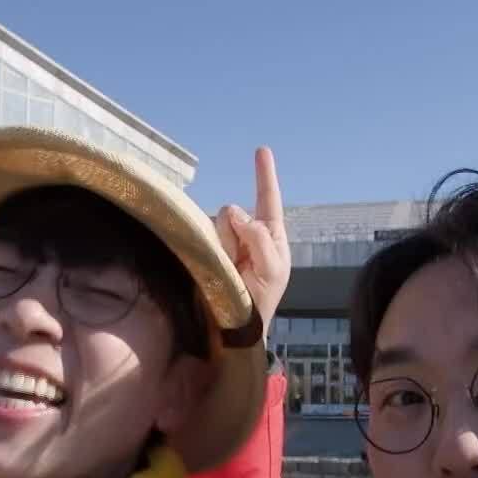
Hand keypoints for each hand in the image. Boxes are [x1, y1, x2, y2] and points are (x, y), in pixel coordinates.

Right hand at [214, 147, 289, 338]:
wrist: (237, 327)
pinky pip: (204, 235)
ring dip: (224, 246)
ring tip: (232, 272)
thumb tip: (237, 213)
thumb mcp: (272, 269)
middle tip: (242, 263)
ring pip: (217, 224)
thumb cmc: (261, 300)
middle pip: (233, 212)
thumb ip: (260, 238)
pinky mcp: (206, 251)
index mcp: (270, 235)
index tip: (261, 149)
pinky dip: (212, 250)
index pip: (268, 199)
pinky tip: (221, 269)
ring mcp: (224, 242)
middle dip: (236, 233)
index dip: (264, 174)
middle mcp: (246, 233)